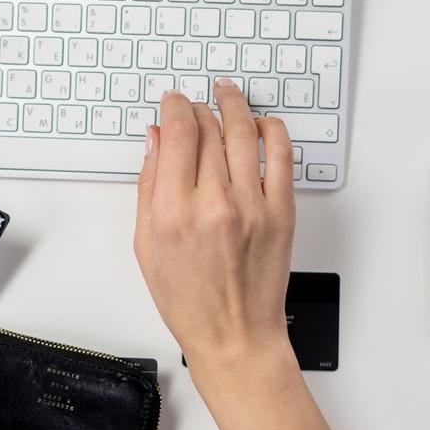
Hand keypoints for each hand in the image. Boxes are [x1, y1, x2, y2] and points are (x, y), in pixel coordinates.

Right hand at [134, 79, 296, 375]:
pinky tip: (261, 124)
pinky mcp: (282, 213)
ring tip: (227, 94)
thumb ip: (149, 186)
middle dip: (198, 107)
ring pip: (244, 132)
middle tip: (194, 104)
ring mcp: (253, 206)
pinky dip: (272, 130)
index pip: (177, 133)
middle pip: (209, 128)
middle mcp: (214, 204)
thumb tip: (155, 140)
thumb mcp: (147, 244)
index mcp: (173, 212)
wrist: (234, 335)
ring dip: (234, 105)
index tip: (172, 102)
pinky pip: (282, 155)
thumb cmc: (189, 300)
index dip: (174, 107)